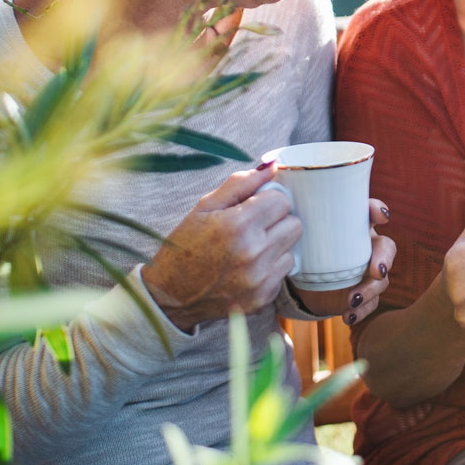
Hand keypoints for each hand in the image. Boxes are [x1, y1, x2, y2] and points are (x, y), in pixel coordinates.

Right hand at [141, 160, 299, 330]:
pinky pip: (284, 272)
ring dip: (276, 245)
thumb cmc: (185, 246)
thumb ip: (241, 183)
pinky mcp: (264, 298)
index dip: (268, 200)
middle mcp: (253, 253)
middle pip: (294, 223)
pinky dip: (271, 267)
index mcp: (237, 225)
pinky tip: (247, 268)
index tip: (253, 207)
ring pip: (293, 248)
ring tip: (249, 249)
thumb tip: (273, 165)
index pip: (282, 200)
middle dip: (277, 221)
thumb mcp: (205, 206)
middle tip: (253, 227)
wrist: (170, 295)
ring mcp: (260, 280)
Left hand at [290, 198, 395, 324]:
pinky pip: (371, 304)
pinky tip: (348, 315)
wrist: (298, 280)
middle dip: (384, 258)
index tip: (379, 216)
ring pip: (382, 279)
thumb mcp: (292, 226)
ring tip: (353, 299)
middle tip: (375, 270)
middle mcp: (364, 246)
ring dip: (371, 289)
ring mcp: (364, 272)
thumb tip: (267, 169)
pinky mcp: (359, 294)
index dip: (378, 211)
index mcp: (352, 225)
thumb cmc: (299, 245)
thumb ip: (284, 204)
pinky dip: (362, 311)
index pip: (372, 212)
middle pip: (386, 247)